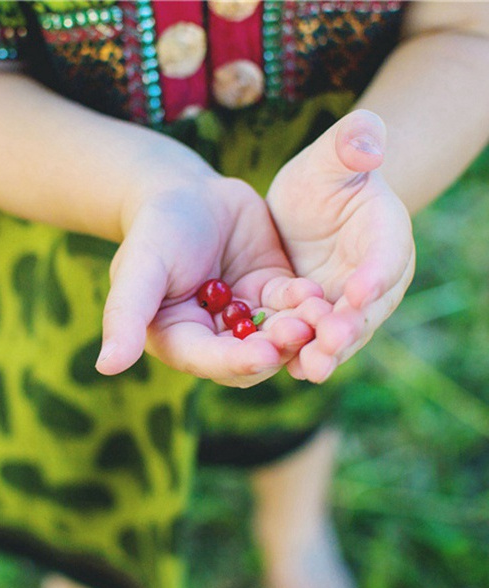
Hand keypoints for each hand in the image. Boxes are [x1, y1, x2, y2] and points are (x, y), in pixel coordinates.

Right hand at [95, 176, 329, 387]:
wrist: (186, 191)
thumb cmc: (154, 230)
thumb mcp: (138, 269)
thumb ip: (124, 315)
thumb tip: (105, 367)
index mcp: (179, 339)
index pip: (208, 360)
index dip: (235, 361)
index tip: (261, 355)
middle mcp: (215, 337)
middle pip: (251, 356)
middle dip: (277, 347)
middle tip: (300, 330)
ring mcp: (246, 317)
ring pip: (279, 334)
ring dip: (299, 329)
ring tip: (315, 313)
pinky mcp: (272, 294)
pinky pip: (295, 306)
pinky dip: (306, 303)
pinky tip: (313, 292)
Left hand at [266, 109, 414, 382]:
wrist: (307, 208)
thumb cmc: (325, 177)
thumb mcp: (332, 157)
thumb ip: (351, 144)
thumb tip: (370, 136)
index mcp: (387, 236)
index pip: (387, 257)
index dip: (376, 275)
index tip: (357, 291)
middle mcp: (375, 278)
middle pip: (367, 308)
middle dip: (350, 326)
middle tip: (330, 342)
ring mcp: (348, 304)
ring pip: (340, 332)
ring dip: (326, 351)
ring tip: (307, 368)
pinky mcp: (320, 318)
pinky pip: (312, 337)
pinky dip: (300, 353)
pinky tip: (282, 369)